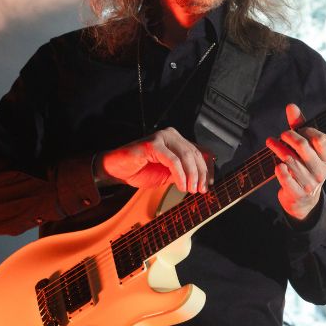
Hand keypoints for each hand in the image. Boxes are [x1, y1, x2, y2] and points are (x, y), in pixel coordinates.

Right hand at [95, 127, 210, 192]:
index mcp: (176, 140)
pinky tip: (181, 185)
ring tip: (190, 189)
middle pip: (194, 153)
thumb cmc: (140, 170)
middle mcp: (170, 135)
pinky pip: (173, 160)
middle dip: (200, 174)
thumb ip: (184, 173)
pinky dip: (179, 174)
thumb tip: (202, 182)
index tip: (208, 185)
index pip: (199, 152)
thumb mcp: (168, 174)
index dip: (207, 169)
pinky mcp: (153, 144)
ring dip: (191, 175)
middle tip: (200, 190)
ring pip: (186, 156)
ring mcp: (161, 137)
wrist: (117, 170)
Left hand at [266, 103, 325, 221]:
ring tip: (270, 142)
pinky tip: (276, 164)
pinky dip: (278, 168)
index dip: (306, 130)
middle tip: (282, 134)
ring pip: (289, 159)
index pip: (320, 139)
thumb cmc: (305, 167)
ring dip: (277, 148)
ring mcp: (309, 183)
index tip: (297, 129)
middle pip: (302, 146)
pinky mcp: (297, 192)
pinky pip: (284, 176)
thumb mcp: (307, 149)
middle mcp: (321, 171)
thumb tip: (291, 106)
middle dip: (288, 136)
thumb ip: (300, 127)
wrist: (303, 200)